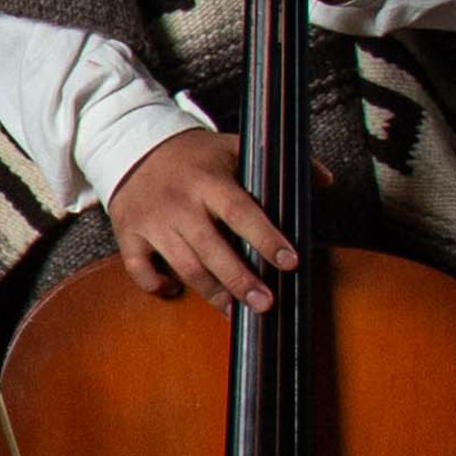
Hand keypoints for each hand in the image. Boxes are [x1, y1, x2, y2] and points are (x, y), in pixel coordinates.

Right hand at [104, 121, 296, 310]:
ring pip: (183, 265)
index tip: (290, 262)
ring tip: (234, 311)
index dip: (267, 239)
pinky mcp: (130, 233)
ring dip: (211, 293)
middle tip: (266, 304)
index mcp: (209, 181)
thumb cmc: (193, 155)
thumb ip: (281, 165)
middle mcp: (180, 203)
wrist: (134, 144)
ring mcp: (153, 221)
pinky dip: (155, 285)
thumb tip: (325, 181)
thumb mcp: (236, 148)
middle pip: (212, 249)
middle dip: (241, 280)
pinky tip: (174, 290)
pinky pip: (140, 268)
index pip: (242, 212)